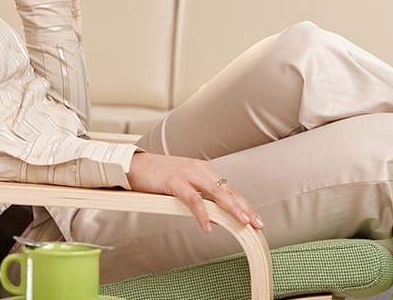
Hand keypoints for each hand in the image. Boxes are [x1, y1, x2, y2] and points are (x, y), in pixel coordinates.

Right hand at [127, 152, 262, 233]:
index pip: (229, 188)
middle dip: (244, 207)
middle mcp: (199, 169)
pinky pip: (192, 199)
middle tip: (257, 223)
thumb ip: (200, 198)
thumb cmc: (158, 177)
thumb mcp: (184, 185)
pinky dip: (201, 214)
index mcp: (203, 169)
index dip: (244, 204)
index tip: (256, 219)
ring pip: (215, 192)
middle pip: (227, 190)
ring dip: (230, 208)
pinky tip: (207, 227)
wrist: (135, 165)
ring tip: (242, 223)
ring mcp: (187, 173)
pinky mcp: (174, 181)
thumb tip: (216, 219)